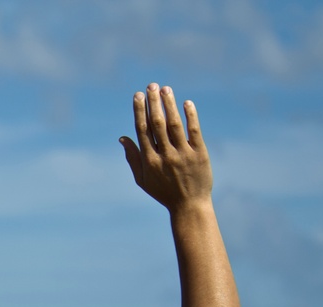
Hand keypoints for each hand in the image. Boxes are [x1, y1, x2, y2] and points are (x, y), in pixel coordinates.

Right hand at [119, 83, 212, 212]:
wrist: (189, 205)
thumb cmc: (163, 192)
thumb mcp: (143, 179)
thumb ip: (133, 158)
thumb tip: (123, 138)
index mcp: (149, 161)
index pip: (143, 130)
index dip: (139, 111)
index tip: (137, 95)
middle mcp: (165, 156)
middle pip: (157, 124)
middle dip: (153, 103)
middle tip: (151, 85)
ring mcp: (183, 154)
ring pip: (174, 125)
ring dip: (169, 105)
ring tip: (166, 89)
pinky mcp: (199, 154)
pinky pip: (194, 131)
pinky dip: (190, 116)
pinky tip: (186, 102)